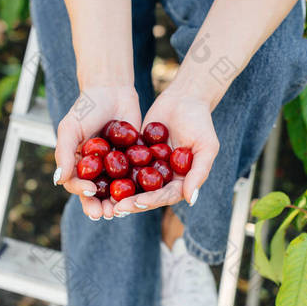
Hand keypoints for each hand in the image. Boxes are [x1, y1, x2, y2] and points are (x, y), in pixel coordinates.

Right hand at [54, 85, 140, 219]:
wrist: (112, 91)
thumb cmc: (86, 108)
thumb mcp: (70, 128)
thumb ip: (63, 153)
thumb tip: (58, 181)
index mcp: (77, 165)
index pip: (76, 184)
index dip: (82, 192)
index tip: (90, 191)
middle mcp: (96, 170)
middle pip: (96, 194)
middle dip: (100, 206)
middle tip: (106, 213)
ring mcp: (115, 167)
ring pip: (116, 191)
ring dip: (118, 203)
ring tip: (121, 211)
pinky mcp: (133, 162)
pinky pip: (135, 178)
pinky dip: (137, 189)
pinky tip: (142, 195)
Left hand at [113, 91, 219, 213]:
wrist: (184, 98)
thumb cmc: (200, 122)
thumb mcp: (206, 146)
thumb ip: (199, 173)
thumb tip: (190, 200)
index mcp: (181, 182)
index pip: (165, 196)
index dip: (151, 201)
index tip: (137, 202)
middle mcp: (164, 178)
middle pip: (146, 195)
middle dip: (131, 202)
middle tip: (115, 207)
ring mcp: (150, 167)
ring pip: (133, 184)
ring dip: (120, 193)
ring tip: (106, 198)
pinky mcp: (137, 155)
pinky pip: (125, 165)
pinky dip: (113, 172)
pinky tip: (100, 176)